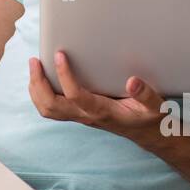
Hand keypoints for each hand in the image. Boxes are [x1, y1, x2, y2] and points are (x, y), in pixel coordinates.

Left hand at [27, 50, 167, 147]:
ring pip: (48, 109)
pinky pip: (52, 109)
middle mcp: (86, 115)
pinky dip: (40, 95)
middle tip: (35, 61)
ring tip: (34, 67)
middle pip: (52, 105)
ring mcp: (80, 116)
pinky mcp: (77, 114)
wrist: (146, 134)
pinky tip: (41, 79)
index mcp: (102, 111)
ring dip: (36, 89)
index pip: (76, 95)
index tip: (60, 55)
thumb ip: (146, 95)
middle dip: (39, 83)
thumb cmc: (149, 118)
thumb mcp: (155, 106)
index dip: (65, 76)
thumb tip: (133, 81)